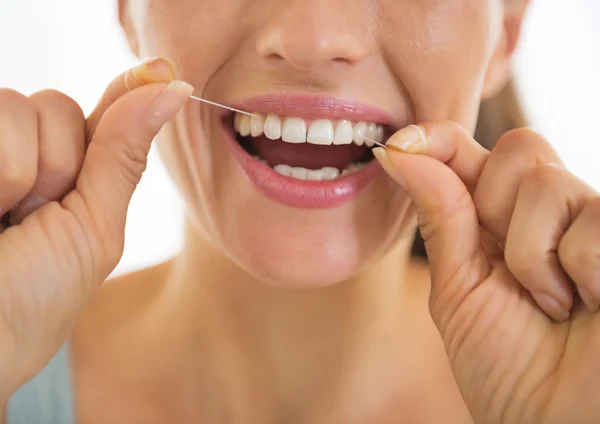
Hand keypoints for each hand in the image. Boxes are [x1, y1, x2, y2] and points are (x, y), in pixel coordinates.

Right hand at [0, 58, 191, 401]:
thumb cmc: (37, 297)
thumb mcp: (94, 228)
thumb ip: (123, 156)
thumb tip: (175, 89)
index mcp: (75, 177)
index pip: (105, 115)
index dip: (132, 89)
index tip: (166, 70)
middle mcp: (29, 157)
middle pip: (58, 106)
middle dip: (59, 162)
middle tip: (37, 215)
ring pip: (18, 106)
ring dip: (22, 172)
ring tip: (3, 219)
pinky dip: (2, 168)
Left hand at [375, 122, 599, 423]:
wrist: (555, 423)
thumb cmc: (507, 368)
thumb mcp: (458, 289)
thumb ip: (440, 217)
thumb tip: (398, 150)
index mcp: (502, 222)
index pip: (472, 152)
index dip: (438, 140)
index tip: (399, 144)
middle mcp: (551, 214)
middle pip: (518, 149)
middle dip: (494, 207)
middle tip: (508, 272)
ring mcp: (595, 224)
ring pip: (547, 183)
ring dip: (531, 256)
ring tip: (551, 303)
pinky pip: (592, 221)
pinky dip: (577, 273)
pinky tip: (589, 304)